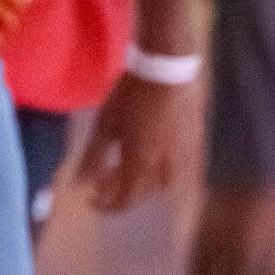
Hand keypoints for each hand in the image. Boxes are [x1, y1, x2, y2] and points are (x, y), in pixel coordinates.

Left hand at [75, 69, 200, 212]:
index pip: (124, 200)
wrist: (169, 67)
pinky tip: (155, 157)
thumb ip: (93, 157)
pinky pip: (181, 170)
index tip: (92, 200)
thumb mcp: (105, 124)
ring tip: (131, 168)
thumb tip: (79, 183)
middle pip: (142, 193)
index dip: (107, 206)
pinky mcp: (196, 145)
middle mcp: (165, 168)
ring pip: (163, 185)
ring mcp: (185, 158)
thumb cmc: (133, 94)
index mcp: (140, 164)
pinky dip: (163, 171)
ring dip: (144, 183)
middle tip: (106, 176)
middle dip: (121, 189)